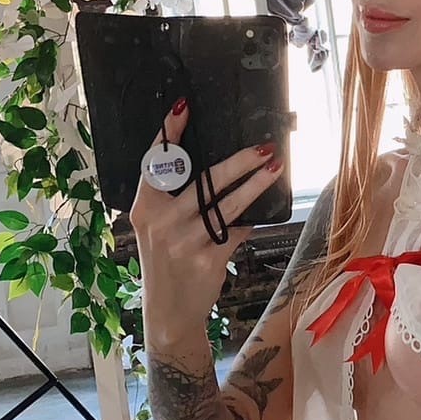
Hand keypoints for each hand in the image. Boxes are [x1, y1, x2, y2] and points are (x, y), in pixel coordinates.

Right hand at [130, 100, 283, 345]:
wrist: (169, 313)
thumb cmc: (167, 263)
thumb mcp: (157, 229)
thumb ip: (174, 201)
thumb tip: (214, 170)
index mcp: (145, 208)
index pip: (156, 162)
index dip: (169, 133)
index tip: (183, 106)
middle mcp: (162, 222)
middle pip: (203, 181)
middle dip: (237, 162)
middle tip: (263, 147)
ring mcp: (185, 241)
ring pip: (226, 204)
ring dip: (255, 184)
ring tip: (275, 166)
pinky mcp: (208, 259)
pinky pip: (236, 231)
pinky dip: (247, 223)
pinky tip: (258, 215)